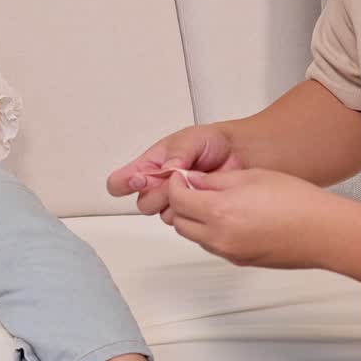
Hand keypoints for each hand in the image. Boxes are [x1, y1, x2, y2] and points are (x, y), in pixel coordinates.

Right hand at [107, 124, 243, 219]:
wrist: (239, 155)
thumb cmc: (212, 142)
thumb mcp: (190, 140)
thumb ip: (176, 155)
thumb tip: (165, 170)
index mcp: (151, 164)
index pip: (120, 182)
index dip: (124, 184)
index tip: (138, 180)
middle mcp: (157, 185)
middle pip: (142, 203)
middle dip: (158, 193)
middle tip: (174, 179)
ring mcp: (173, 200)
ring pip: (161, 214)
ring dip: (175, 202)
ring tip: (193, 184)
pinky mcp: (190, 211)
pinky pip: (181, 220)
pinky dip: (190, 209)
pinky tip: (201, 195)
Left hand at [164, 169, 332, 269]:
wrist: (323, 231)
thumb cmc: (296, 200)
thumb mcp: (250, 176)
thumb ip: (215, 181)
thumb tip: (193, 181)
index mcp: (219, 212)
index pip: (178, 200)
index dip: (175, 185)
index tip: (181, 176)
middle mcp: (219, 237)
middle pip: (180, 223)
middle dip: (181, 204)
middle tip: (193, 187)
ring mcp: (229, 252)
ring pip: (195, 237)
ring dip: (195, 220)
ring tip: (215, 202)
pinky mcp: (241, 261)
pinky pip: (214, 246)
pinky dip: (212, 232)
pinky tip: (231, 218)